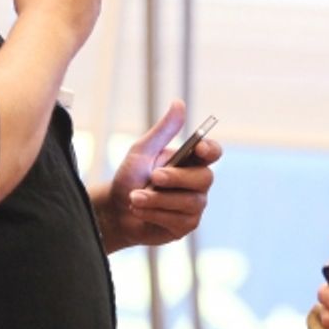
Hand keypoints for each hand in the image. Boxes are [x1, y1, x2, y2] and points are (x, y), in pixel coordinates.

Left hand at [92, 100, 221, 251]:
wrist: (115, 210)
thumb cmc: (130, 178)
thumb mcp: (142, 151)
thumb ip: (163, 131)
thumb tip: (179, 103)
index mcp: (190, 161)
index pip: (213, 153)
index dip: (211, 150)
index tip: (198, 148)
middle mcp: (197, 183)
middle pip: (205, 178)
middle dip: (177, 178)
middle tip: (154, 177)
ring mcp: (194, 206)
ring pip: (189, 202)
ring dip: (157, 199)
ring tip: (134, 198)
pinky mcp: (186, 226)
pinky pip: (178, 220)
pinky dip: (154, 214)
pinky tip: (139, 211)